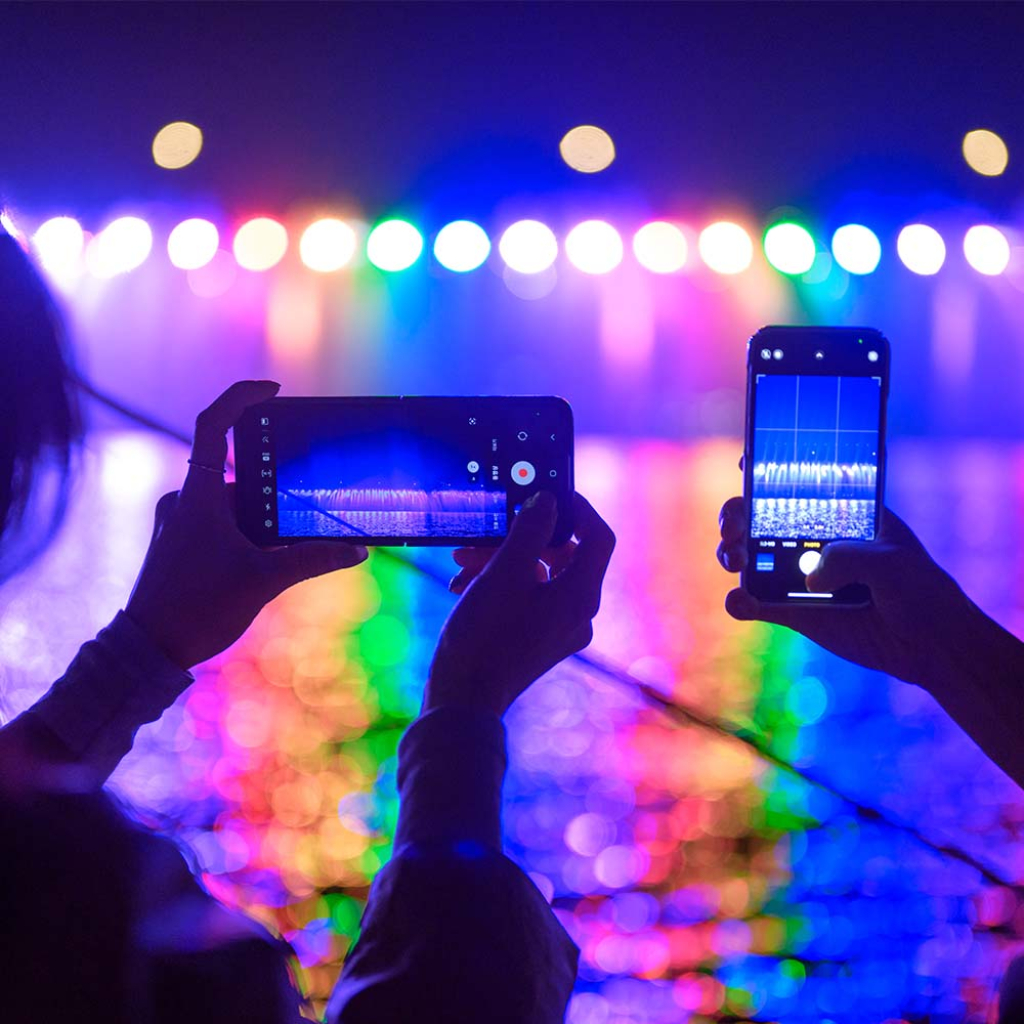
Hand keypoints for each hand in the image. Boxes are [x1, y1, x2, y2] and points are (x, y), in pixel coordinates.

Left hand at [125, 381, 367, 668]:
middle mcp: (186, 500)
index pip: (214, 425)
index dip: (241, 397)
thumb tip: (357, 550)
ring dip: (261, 512)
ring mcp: (180, 522)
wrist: (148, 650)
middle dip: (271, 480)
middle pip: (235, 468)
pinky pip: (220, 522)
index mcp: (199, 494)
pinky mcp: (180, 544)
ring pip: (230, 500)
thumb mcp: (263, 581)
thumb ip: (312, 560)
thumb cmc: (196, 609)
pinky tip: (269, 556)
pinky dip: (247, 529)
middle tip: (303, 490)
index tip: (273, 390)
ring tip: (290, 535)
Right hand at [424, 491, 614, 716]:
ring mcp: (558, 630)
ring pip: (538, 576)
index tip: (549, 492)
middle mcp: (578, 614)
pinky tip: (464, 586)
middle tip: (485, 533)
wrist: (461, 701)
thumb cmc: (484, 636)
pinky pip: (526, 599)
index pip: (598, 537)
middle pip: (562, 556)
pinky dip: (500, 585)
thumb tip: (548, 502)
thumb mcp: (505, 572)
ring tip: (462, 563)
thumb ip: (530, 530)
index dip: (579, 509)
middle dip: (520, 538)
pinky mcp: (536, 641)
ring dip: (501, 560)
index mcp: (581, 595)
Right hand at [717, 495, 976, 686]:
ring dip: (728, 552)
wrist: (929, 646)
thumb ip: (848, 558)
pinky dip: (738, 602)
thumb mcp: (892, 561)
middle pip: (754, 515)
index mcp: (834, 512)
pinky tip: (740, 602)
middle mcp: (808, 538)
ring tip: (737, 561)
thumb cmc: (920, 590)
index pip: (794, 481)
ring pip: (744, 555)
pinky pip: (752, 603)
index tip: (747, 465)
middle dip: (734, 514)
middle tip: (734, 527)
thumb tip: (809, 578)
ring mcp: (795, 574)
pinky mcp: (790, 611)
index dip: (765, 469)